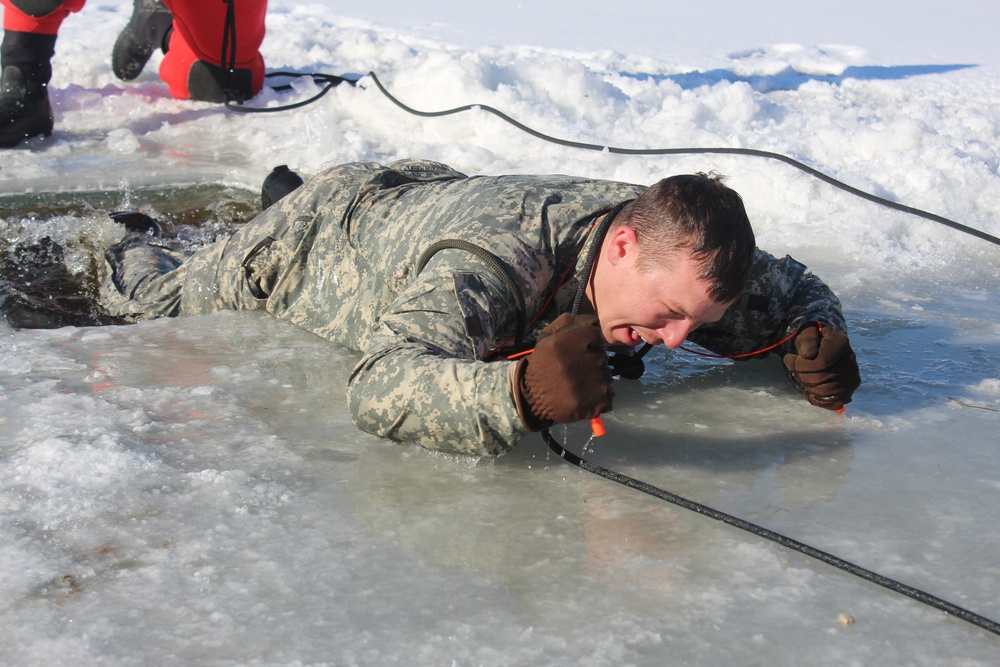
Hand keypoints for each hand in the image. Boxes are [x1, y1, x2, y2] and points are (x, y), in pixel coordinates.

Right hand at [514, 313, 613, 429]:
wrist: (532, 398)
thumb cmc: (542, 364)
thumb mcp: (547, 337)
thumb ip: (569, 322)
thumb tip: (593, 320)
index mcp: (572, 341)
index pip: (596, 337)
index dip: (588, 344)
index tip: (577, 353)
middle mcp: (587, 361)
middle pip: (603, 357)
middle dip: (592, 362)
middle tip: (575, 371)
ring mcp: (595, 384)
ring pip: (606, 377)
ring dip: (595, 380)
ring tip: (577, 385)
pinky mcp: (598, 404)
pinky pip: (608, 397)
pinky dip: (598, 398)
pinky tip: (582, 398)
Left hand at [782, 323, 860, 410]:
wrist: (824, 345)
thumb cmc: (813, 339)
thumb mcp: (807, 332)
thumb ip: (807, 340)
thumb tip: (808, 355)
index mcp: (841, 343)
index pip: (820, 363)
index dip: (799, 364)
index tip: (789, 358)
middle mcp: (850, 361)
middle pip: (821, 378)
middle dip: (801, 376)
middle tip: (795, 370)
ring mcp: (852, 377)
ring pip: (825, 392)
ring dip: (807, 387)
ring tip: (802, 377)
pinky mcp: (849, 390)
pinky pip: (833, 403)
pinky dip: (817, 400)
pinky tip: (809, 391)